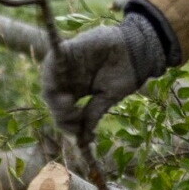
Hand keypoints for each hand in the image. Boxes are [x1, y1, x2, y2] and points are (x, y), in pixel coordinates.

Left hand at [43, 14, 167, 141]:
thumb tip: (83, 140)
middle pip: (53, 99)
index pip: (62, 111)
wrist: (138, 50)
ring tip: (69, 104)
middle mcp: (68, 79)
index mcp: (76, 91)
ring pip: (49, 82)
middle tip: (75, 116)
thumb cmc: (125, 72)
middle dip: (61, 113)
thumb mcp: (108, 97)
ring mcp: (67, 65)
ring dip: (55, 97)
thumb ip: (94, 113)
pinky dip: (51, 70)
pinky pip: (54, 58)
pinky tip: (57, 83)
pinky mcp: (69, 50)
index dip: (67, 125)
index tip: (78, 133)